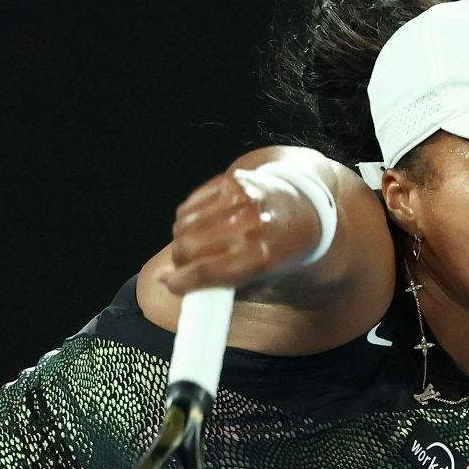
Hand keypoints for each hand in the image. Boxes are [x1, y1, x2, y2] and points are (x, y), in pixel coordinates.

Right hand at [159, 171, 320, 294]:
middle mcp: (250, 226)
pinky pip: (189, 205)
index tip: (174, 285)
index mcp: (260, 257)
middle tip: (186, 265)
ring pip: (183, 225)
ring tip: (199, 245)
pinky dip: (189, 219)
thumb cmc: (278, 253)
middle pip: (187, 247)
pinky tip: (205, 225)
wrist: (305, 211)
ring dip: (182, 239)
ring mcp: (240, 200)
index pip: (204, 272)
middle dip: (179, 261)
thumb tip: (163, 278)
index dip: (180, 283)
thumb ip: (213, 286)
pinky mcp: (231, 181)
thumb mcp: (257, 280)